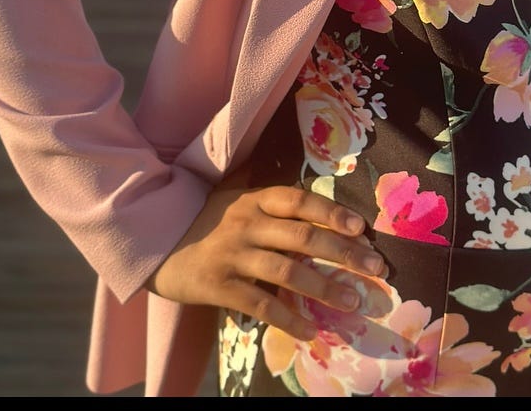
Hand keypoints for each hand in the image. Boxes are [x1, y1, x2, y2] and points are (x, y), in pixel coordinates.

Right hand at [145, 180, 385, 337]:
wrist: (153, 241)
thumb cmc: (207, 221)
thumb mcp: (238, 202)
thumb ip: (274, 209)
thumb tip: (324, 219)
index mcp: (255, 200)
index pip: (301, 201)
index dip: (333, 212)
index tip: (362, 228)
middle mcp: (247, 224)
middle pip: (303, 236)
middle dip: (343, 253)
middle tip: (376, 268)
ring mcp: (232, 255)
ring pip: (287, 271)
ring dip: (324, 287)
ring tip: (353, 302)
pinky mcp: (218, 287)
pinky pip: (260, 305)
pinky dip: (288, 317)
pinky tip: (310, 329)